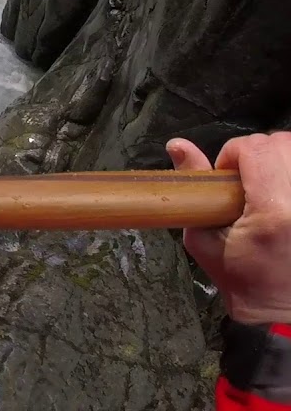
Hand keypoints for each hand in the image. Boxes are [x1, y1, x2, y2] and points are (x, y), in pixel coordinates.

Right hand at [169, 132, 290, 324]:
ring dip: (279, 161)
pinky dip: (288, 175)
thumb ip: (192, 190)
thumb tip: (177, 145)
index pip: (256, 148)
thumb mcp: (205, 242)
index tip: (225, 179)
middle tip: (246, 183)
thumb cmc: (243, 283)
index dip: (232, 156)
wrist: (286, 314)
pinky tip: (281, 195)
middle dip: (257, 155)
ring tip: (268, 188)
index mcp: (275, 211)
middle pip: (282, 143)